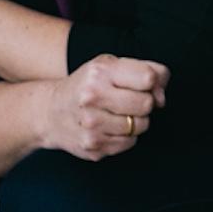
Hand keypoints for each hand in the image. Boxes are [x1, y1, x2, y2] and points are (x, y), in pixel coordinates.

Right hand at [45, 55, 167, 160]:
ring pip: (141, 126)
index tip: (141, 84)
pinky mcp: (93, 146)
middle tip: (127, 100)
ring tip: (116, 114)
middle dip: (143, 103)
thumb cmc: (88, 85)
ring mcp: (91, 125)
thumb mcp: (111, 65)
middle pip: (146, 104)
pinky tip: (108, 127)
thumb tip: (161, 99)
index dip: (152, 82)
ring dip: (135, 121)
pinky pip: (130, 142)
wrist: (50, 112)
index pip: (148, 78)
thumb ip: (146, 70)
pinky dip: (125, 136)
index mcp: (99, 72)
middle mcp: (92, 97)